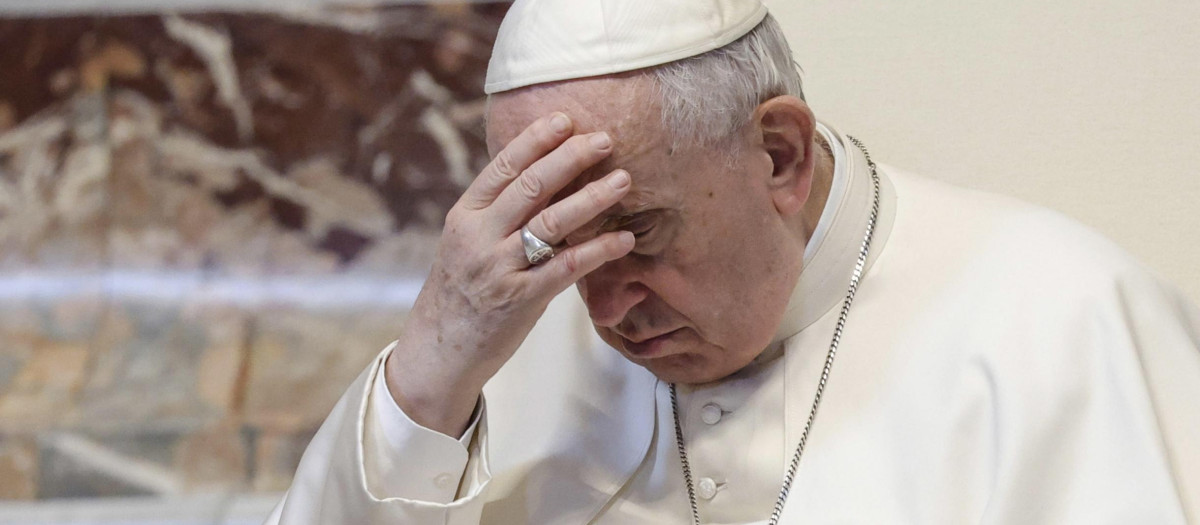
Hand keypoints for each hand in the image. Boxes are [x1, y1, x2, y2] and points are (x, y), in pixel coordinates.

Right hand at [386, 113, 634, 435]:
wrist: (438, 351)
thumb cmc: (459, 292)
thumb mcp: (465, 244)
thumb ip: (496, 214)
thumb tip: (542, 176)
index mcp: (465, 216)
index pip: (503, 166)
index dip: (536, 140)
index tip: (565, 119)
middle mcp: (479, 237)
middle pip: (531, 186)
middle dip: (571, 158)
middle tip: (605, 139)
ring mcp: (499, 268)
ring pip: (552, 222)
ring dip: (592, 198)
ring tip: (624, 180)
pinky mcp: (520, 300)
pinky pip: (565, 268)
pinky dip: (597, 251)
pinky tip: (624, 239)